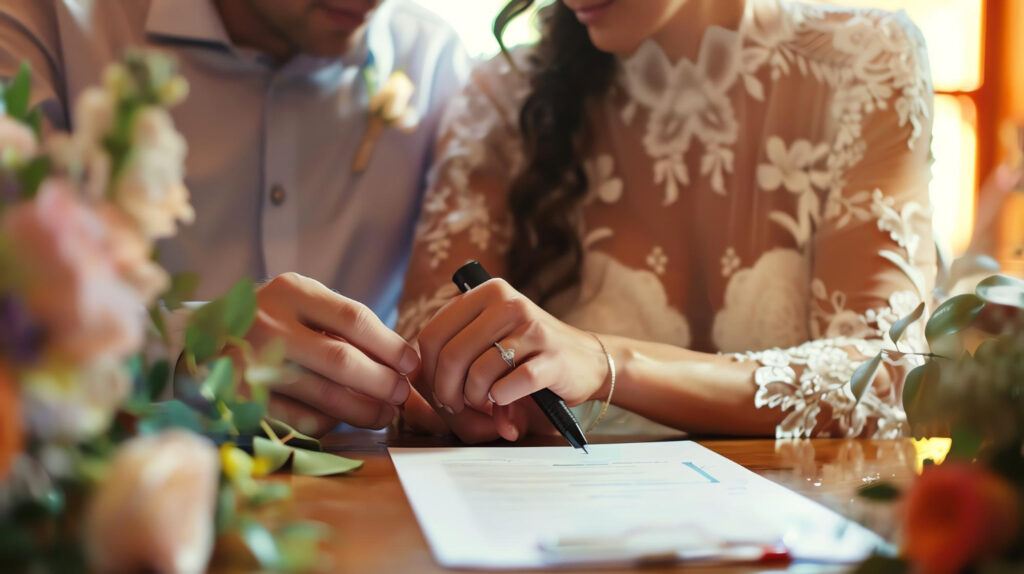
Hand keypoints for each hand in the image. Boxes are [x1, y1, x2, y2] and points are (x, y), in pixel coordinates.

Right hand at [247, 273, 418, 433]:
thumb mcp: (302, 305)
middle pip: (342, 359)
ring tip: (383, 414)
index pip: (354, 318)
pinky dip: (327, 422)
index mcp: (291, 291)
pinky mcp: (241, 398)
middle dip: (382, 382)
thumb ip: (344, 326)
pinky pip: (299, 418)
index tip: (412, 364)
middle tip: (401, 395)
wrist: (201, 336)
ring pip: (324, 394)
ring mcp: (251, 362)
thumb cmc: (271, 320)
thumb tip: (405, 363)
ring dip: (363, 409)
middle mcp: (269, 323)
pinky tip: (339, 420)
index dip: (390, 346)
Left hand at [416, 278, 607, 421]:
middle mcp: (508, 303)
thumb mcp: (491, 338)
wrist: (588, 360)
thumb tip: (419, 382)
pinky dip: (501, 402)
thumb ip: (455, 352)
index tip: (440, 388)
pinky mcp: (551, 358)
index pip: (432, 333)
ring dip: (476, 399)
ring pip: (477, 373)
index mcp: (487, 292)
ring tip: (486, 402)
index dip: (428, 370)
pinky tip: (506, 401)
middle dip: (448, 391)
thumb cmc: (529, 352)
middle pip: (450, 356)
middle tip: (458, 405)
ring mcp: (532, 329)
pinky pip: (508, 387)